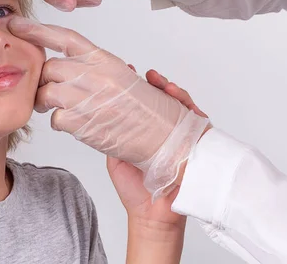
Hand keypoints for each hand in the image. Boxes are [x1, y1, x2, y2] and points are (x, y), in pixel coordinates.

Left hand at [8, 17, 208, 197]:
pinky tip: (76, 125)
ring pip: (45, 93)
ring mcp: (86, 98)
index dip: (36, 29)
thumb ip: (97, 69)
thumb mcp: (125, 78)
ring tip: (57, 108)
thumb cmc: (150, 111)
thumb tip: (76, 64)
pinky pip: (55, 119)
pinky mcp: (80, 124)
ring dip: (46, 102)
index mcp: (105, 59)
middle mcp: (94, 75)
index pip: (64, 37)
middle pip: (49, 68)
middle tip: (47, 88)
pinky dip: (60, 123)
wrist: (166, 141)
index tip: (16, 24)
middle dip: (43, 80)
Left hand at [108, 67, 207, 263]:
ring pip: (179, 103)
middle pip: (161, 97)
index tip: (125, 71)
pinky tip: (178, 97)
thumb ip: (107, 134)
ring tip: (161, 83)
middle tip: (145, 74)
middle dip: (155, 82)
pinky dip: (188, 104)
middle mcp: (162, 128)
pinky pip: (196, 117)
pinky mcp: (195, 142)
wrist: (153, 214)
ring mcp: (179, 134)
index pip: (141, 100)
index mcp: (142, 128)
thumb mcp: (113, 154)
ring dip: (171, 89)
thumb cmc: (134, 187)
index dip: (135, 84)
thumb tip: (91, 110)